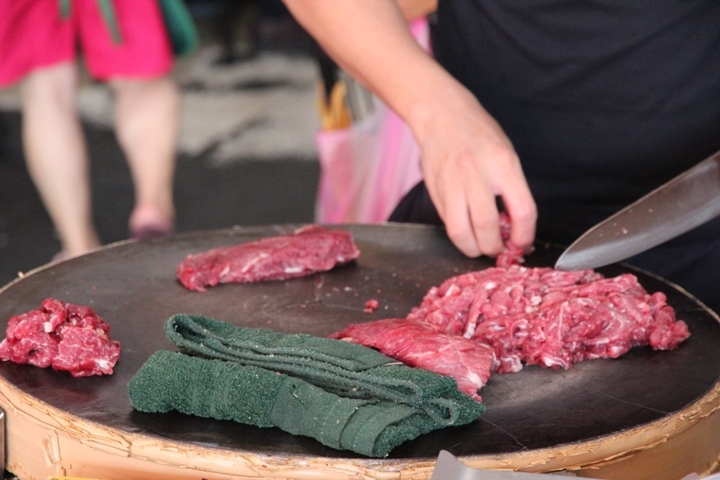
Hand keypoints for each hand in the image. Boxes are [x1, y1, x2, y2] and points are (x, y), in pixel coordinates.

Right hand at [411, 83, 536, 256]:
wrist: (441, 115)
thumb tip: (515, 227)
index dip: (524, 236)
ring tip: (479, 247)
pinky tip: (466, 229)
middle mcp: (476, 174)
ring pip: (461, 232)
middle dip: (495, 248)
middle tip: (498, 249)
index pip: (522, 212)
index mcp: (503, 164)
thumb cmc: (478, 134)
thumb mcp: (506, 155)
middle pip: (488, 227)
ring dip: (472, 249)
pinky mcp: (435, 191)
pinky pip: (447, 223)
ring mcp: (451, 184)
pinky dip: (458, 233)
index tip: (522, 243)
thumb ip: (512, 190)